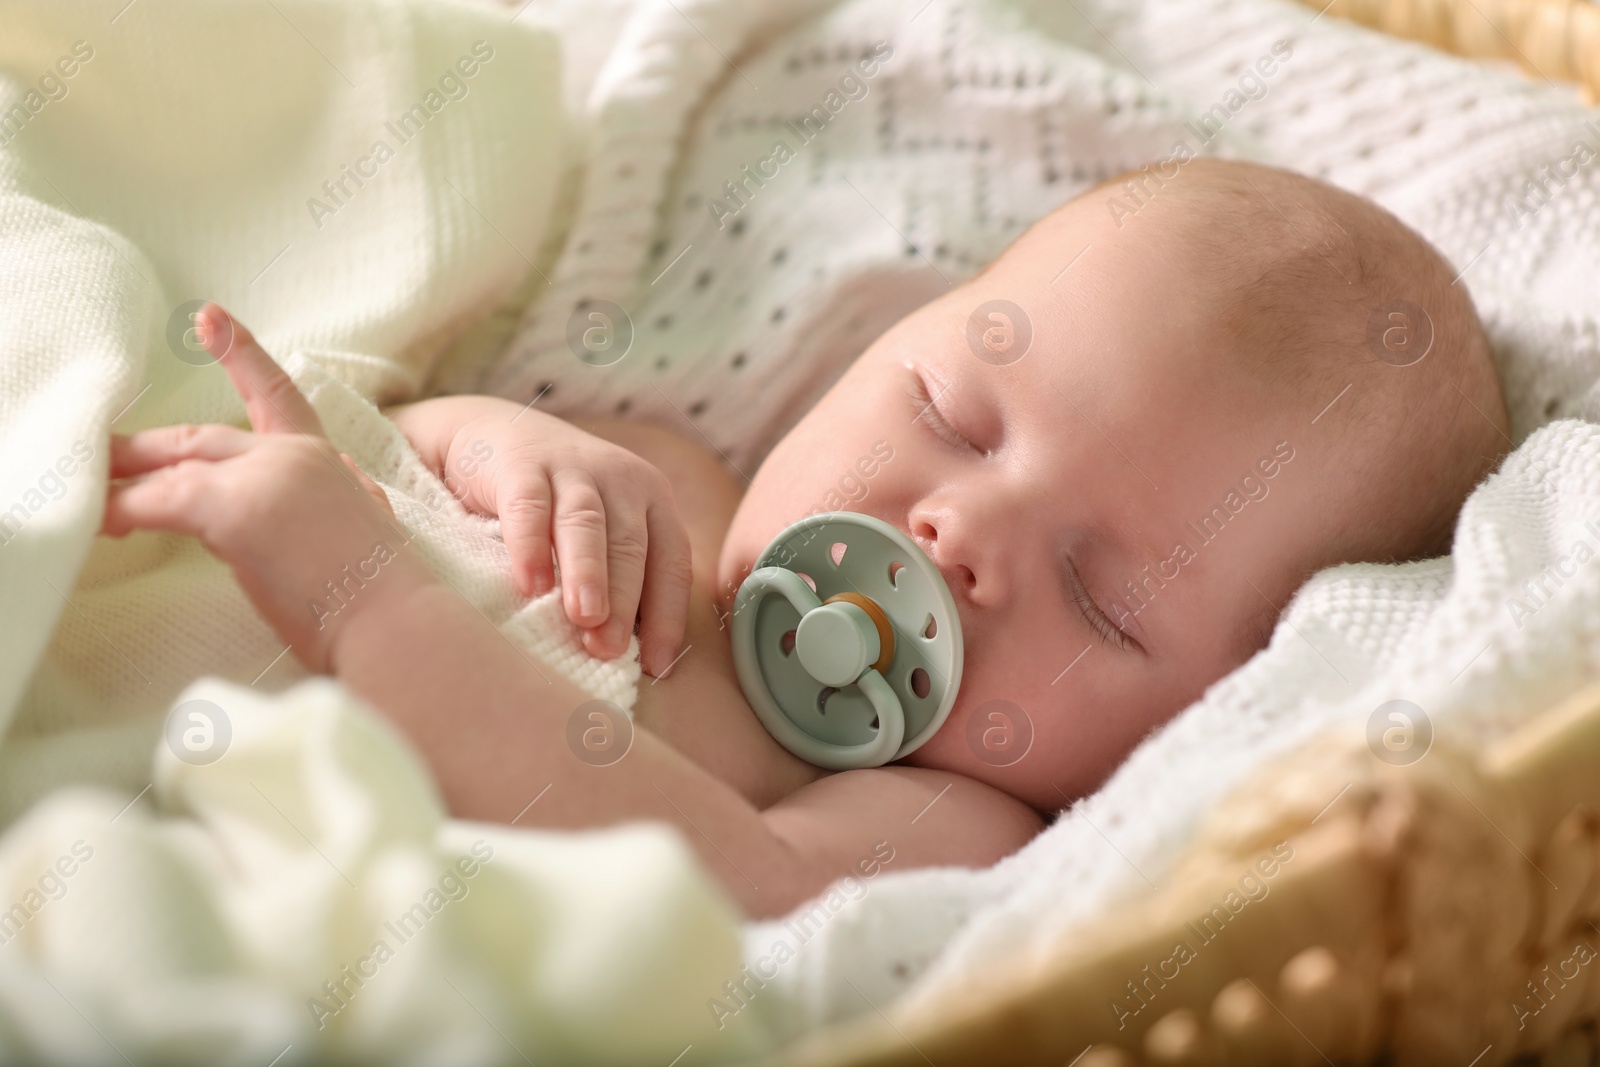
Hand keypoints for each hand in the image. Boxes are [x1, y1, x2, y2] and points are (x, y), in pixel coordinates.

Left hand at [102, 304, 435, 672]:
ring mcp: (265, 477)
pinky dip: (125, 510)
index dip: (242, 355)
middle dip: (146, 448)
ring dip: (125, 481)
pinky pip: (159, 501)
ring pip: (175, 465)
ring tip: (92, 499)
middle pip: (202, 437)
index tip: (210, 318)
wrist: (396, 624)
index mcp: (324, 461)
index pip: (279, 395)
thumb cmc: (382, 598)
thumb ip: (335, 496)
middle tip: (104, 456)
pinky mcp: (236, 509)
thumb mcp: (364, 527)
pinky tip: (105, 523)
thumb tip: (322, 490)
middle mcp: (294, 456)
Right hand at [395, 397, 692, 673]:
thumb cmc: (558, 507)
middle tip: (611, 649)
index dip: (668, 616)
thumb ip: (619, 582)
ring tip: (585, 617)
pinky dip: (530, 544)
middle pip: (630, 546)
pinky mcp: (521, 463)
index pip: (671, 564)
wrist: (495, 436)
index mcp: (653, 503)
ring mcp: (573, 467)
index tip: (658, 667)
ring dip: (588, 572)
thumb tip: (633, 662)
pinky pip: (529, 505)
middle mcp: (623, 481)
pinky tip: (529, 583)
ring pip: (587, 523)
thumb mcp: (601, 537)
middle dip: (624, 600)